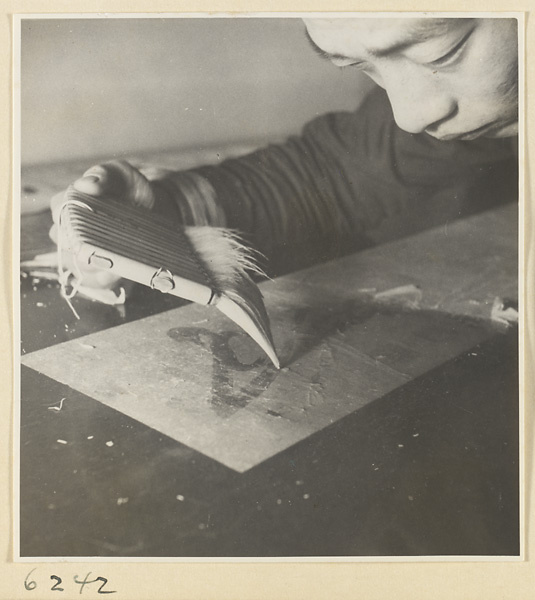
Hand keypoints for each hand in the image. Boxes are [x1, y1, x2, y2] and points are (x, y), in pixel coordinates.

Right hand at [49, 160, 159, 289]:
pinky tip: (115, 275)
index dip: (74, 220)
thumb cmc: (129, 188)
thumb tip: (87, 184)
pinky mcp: (96, 269)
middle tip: (106, 250)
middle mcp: (68, 229)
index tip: (94, 221)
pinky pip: (91, 281)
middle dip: (85, 248)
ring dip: (94, 267)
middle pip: (65, 244)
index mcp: (67, 203)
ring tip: (114, 267)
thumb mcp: (120, 174)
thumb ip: (104, 175)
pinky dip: (102, 280)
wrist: (152, 208)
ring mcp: (80, 251)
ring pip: (76, 265)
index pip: (60, 214)